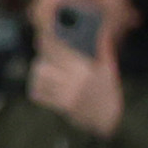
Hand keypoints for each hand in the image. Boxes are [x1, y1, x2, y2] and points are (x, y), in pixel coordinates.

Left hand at [26, 24, 123, 140]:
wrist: (110, 119)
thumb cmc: (109, 92)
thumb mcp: (109, 69)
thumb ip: (103, 47)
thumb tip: (102, 28)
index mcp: (85, 69)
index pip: (58, 49)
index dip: (47, 40)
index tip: (43, 33)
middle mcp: (73, 81)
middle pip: (43, 63)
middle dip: (43, 56)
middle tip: (44, 51)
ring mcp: (65, 95)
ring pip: (39, 77)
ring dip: (39, 72)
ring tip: (45, 69)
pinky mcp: (60, 106)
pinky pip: (38, 94)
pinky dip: (38, 88)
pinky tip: (44, 85)